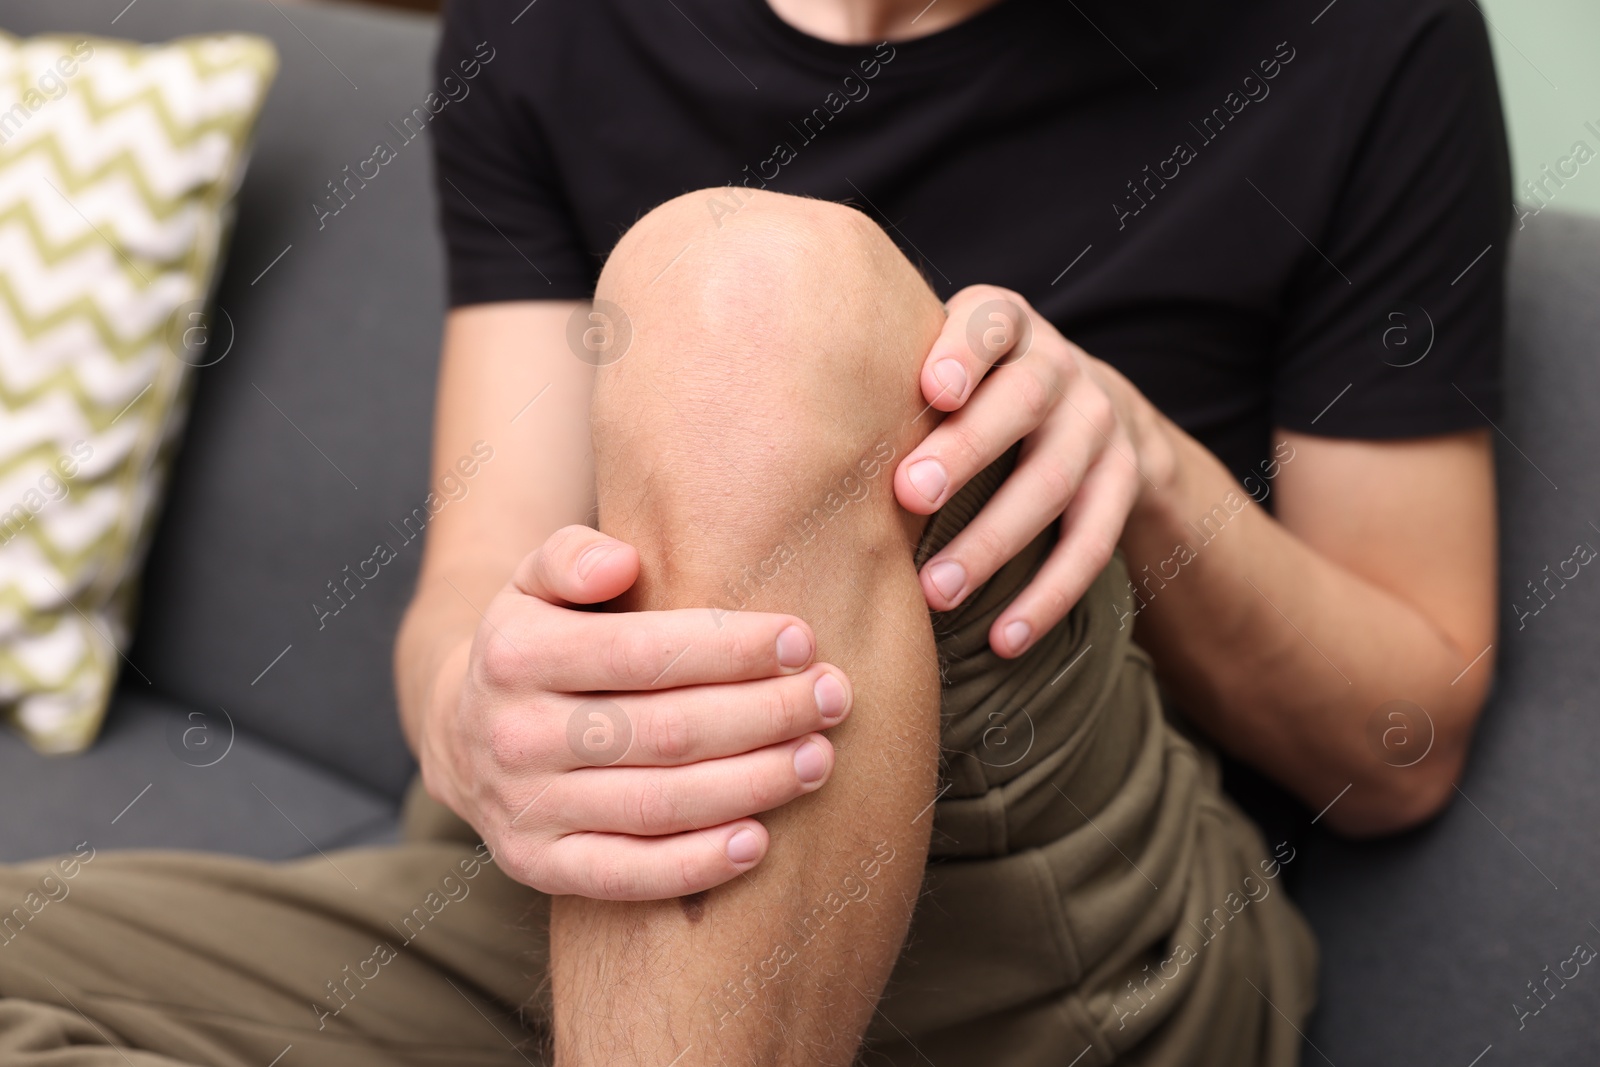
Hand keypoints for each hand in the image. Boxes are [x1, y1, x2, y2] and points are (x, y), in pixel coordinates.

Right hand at [418, 525, 853, 899]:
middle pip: (665, 730)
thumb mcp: (534, 578)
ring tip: (818, 758)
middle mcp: (513, 736)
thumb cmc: (538, 638)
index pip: (643, 652)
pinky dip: (697, 863)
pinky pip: (626, 875)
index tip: (803, 639)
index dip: (731, 648)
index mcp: (516, 653)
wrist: (462, 731)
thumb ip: (572, 554)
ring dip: (751, 784)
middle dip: (763, 714)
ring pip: (658, 804)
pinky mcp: (538, 867)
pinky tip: (761, 840)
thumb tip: (620, 562)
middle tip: (832, 697)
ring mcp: (523, 809)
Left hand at [894, 286, 1175, 656]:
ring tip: (936, 591)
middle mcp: (1059, 367)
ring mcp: (1098, 426)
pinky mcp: (1122, 484)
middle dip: (967, 450)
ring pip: (1054, 481)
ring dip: (993, 540)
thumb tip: (781, 413)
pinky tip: (1005, 638)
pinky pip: (1093, 543)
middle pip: (1022, 403)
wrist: (1084, 409)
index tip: (930, 390)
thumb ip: (891, 373)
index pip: (990, 324)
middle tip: (910, 496)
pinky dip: (1049, 594)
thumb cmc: (971, 392)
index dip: (965, 352)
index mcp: (1006, 326)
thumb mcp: (943, 359)